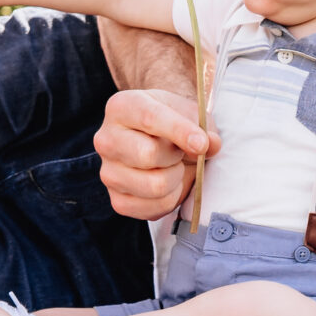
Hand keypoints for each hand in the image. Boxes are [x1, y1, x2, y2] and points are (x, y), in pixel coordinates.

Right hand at [94, 86, 218, 220]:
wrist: (158, 145)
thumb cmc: (173, 125)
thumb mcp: (191, 115)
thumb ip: (203, 127)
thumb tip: (209, 145)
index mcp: (121, 107)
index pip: (149, 118)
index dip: (180, 131)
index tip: (202, 143)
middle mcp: (106, 139)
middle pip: (148, 154)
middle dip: (176, 156)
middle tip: (179, 152)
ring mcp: (108, 173)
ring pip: (155, 185)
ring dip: (176, 179)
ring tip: (173, 167)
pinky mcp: (117, 200)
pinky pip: (154, 208)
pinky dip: (171, 199)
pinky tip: (168, 185)